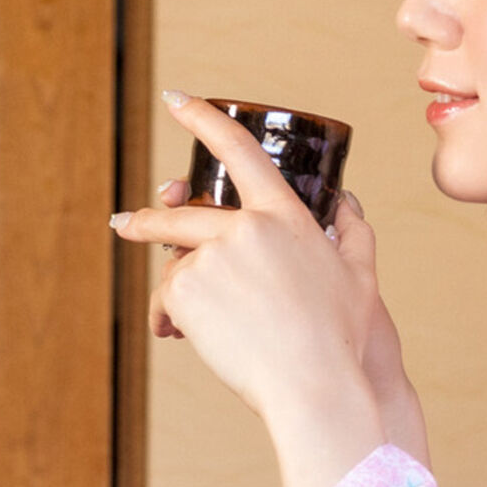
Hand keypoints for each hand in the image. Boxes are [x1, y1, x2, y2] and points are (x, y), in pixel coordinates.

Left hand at [112, 96, 426, 486]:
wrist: (313, 387)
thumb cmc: (343, 340)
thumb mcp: (360, 279)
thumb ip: (353, 233)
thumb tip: (347, 203)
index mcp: (284, 217)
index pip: (238, 152)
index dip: (203, 119)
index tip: (176, 99)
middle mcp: (245, 227)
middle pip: (179, 214)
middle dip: (148, 220)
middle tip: (126, 225)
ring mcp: (213, 256)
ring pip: (175, 266)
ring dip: (173, 294)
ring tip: (177, 325)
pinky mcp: (187, 289)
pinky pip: (165, 297)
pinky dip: (166, 317)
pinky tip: (178, 338)